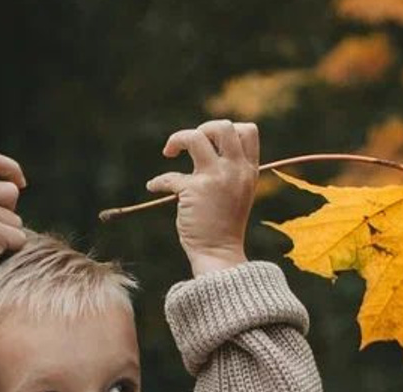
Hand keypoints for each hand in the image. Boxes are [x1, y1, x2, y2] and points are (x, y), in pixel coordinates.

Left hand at [144, 120, 258, 275]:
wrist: (219, 254)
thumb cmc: (225, 227)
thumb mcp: (238, 193)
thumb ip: (230, 171)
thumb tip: (205, 147)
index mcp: (249, 171)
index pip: (248, 131)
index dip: (228, 130)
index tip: (212, 143)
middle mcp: (235, 170)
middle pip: (223, 126)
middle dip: (203, 129)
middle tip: (190, 146)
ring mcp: (216, 178)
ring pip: (196, 136)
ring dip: (178, 139)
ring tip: (170, 153)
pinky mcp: (194, 190)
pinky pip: (170, 176)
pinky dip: (158, 182)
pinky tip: (154, 187)